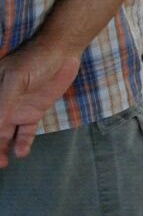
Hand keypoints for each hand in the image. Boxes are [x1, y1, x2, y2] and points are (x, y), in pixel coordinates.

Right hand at [0, 40, 81, 167]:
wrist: (64, 52)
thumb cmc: (35, 60)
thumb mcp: (17, 79)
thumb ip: (4, 103)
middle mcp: (2, 103)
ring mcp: (17, 108)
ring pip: (5, 134)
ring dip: (2, 149)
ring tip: (4, 164)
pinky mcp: (34, 111)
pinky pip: (25, 132)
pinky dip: (23, 142)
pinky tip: (22, 153)